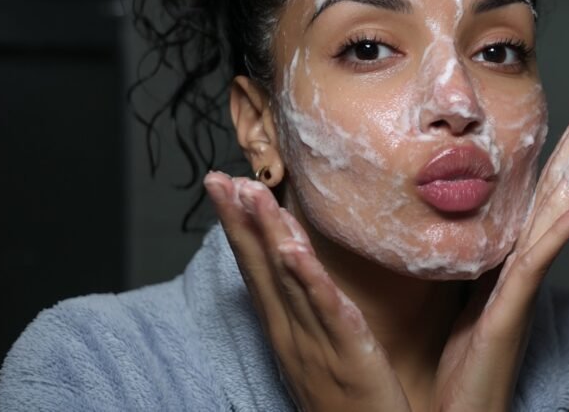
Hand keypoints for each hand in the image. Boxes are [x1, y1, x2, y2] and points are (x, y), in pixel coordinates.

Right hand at [203, 172, 411, 411]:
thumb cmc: (350, 403)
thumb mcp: (322, 351)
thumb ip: (313, 311)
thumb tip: (305, 272)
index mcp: (287, 330)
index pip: (257, 271)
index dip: (241, 228)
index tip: (226, 187)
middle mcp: (292, 334)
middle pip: (260, 269)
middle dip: (238, 221)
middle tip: (218, 178)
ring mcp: (315, 344)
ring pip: (286, 281)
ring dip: (266, 234)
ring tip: (249, 193)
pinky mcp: (347, 354)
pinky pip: (325, 310)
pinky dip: (307, 278)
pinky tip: (293, 249)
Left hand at [431, 88, 568, 411]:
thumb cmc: (458, 366)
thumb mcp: (461, 297)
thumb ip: (473, 258)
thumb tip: (463, 218)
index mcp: (509, 258)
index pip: (538, 192)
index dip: (558, 150)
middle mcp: (523, 267)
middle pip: (557, 192)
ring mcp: (522, 288)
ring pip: (555, 218)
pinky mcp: (510, 313)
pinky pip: (537, 265)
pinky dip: (562, 233)